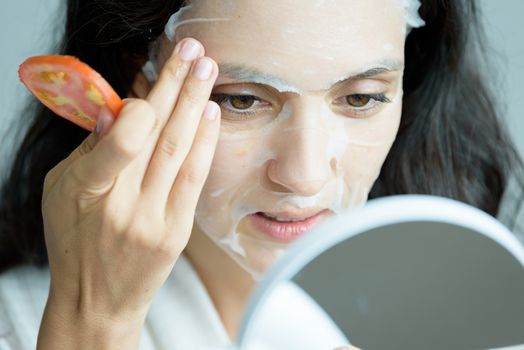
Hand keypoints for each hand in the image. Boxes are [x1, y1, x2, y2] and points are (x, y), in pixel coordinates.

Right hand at [38, 38, 219, 347]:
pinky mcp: (177, 232)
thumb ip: (91, 152)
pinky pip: (194, 179)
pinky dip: (204, 142)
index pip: (119, 141)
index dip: (140, 106)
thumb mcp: (61, 193)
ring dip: (195, 104)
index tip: (152, 76)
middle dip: (175, 86)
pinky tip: (211, 114)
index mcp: (86, 192)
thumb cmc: (75, 242)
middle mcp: (122, 206)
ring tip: (207, 70)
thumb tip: (121, 109)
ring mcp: (154, 220)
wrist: (99, 301)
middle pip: (155, 134)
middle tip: (192, 51)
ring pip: (179, 151)